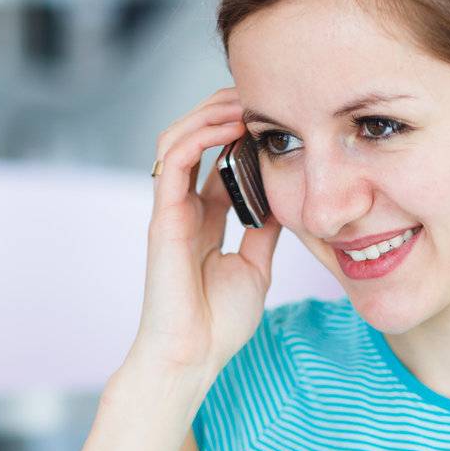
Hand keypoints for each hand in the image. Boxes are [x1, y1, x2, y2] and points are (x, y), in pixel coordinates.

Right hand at [130, 86, 281, 377]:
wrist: (194, 356)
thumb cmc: (219, 324)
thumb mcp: (256, 266)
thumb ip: (263, 228)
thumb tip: (286, 198)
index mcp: (205, 219)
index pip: (219, 159)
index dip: (242, 132)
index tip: (275, 116)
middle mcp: (185, 208)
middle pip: (196, 139)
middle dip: (224, 110)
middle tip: (261, 94)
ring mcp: (171, 210)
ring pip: (179, 138)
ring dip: (209, 113)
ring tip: (244, 100)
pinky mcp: (163, 217)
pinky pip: (175, 161)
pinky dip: (199, 135)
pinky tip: (229, 126)